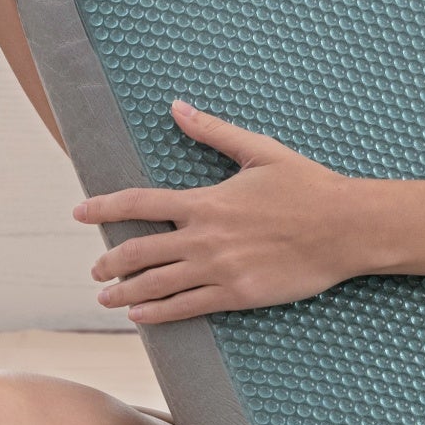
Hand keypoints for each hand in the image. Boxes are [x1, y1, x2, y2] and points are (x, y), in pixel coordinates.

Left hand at [77, 100, 367, 322]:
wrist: (344, 227)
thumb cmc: (306, 186)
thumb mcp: (259, 151)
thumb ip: (213, 132)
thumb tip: (177, 107)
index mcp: (206, 201)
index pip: (141, 203)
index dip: (104, 208)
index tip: (80, 213)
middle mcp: (205, 237)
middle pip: (140, 252)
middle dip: (109, 261)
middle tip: (94, 270)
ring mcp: (219, 270)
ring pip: (157, 285)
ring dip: (124, 292)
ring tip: (105, 298)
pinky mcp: (237, 294)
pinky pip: (187, 307)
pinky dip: (157, 313)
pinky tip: (140, 316)